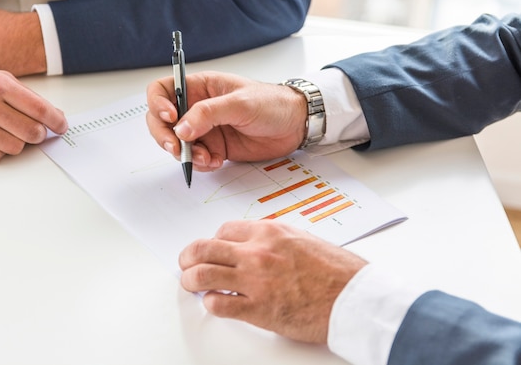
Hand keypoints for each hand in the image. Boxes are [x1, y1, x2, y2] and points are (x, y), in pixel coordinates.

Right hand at [0, 58, 66, 163]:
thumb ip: (26, 97)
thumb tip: (55, 116)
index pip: (40, 109)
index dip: (57, 122)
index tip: (61, 127)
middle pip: (31, 132)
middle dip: (37, 135)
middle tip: (33, 131)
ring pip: (15, 147)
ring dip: (16, 143)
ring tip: (4, 131)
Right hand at [146, 71, 306, 171]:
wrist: (295, 125)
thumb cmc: (272, 103)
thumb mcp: (240, 103)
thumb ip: (208, 114)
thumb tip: (180, 128)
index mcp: (200, 87)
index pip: (163, 90)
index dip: (158, 104)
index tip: (170, 117)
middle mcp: (197, 107)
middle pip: (162, 121)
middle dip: (165, 136)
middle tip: (177, 148)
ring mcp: (205, 129)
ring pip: (177, 143)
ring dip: (186, 154)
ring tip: (206, 157)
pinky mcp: (214, 147)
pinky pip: (196, 158)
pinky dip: (201, 163)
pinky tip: (216, 161)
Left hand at [178, 220, 366, 343]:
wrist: (354, 297)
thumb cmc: (337, 270)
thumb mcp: (302, 239)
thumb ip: (273, 240)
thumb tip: (253, 244)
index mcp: (268, 231)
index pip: (224, 230)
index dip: (213, 241)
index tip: (212, 250)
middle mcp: (257, 252)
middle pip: (203, 248)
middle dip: (188, 257)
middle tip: (186, 264)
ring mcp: (254, 281)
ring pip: (201, 274)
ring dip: (190, 280)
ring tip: (191, 284)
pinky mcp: (258, 309)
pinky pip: (218, 304)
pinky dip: (211, 303)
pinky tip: (216, 303)